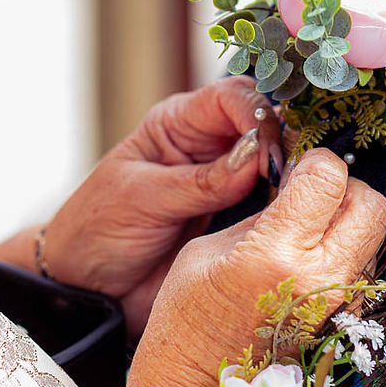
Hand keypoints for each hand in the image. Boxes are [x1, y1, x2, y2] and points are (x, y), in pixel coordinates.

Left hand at [37, 77, 279, 335]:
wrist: (87, 288)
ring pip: (275, 164)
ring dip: (291, 175)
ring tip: (298, 196)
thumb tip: (255, 159)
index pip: (230, 97)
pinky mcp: (237, 219)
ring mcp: (227, 184)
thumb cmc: (98, 231)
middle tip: (291, 175)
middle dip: (282, 143)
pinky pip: (273, 204)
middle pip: (264, 125)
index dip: (256, 116)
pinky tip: (293, 217)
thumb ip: (201, 181)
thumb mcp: (144, 199)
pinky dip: (287, 207)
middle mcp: (208, 147)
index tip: (267, 151)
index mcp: (178, 125)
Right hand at [127, 148, 385, 386]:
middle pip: (371, 204)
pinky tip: (309, 264)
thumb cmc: (186, 324)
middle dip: (345, 187)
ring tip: (308, 231)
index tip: (297, 167)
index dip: (314, 162)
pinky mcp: (346, 325)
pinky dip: (345, 255)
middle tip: (312, 194)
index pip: (328, 177)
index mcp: (277, 252)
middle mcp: (320, 278)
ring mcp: (340, 306)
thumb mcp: (207, 251)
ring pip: (373, 237)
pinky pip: (362, 270)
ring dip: (348, 222)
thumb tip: (294, 189)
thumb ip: (262, 215)